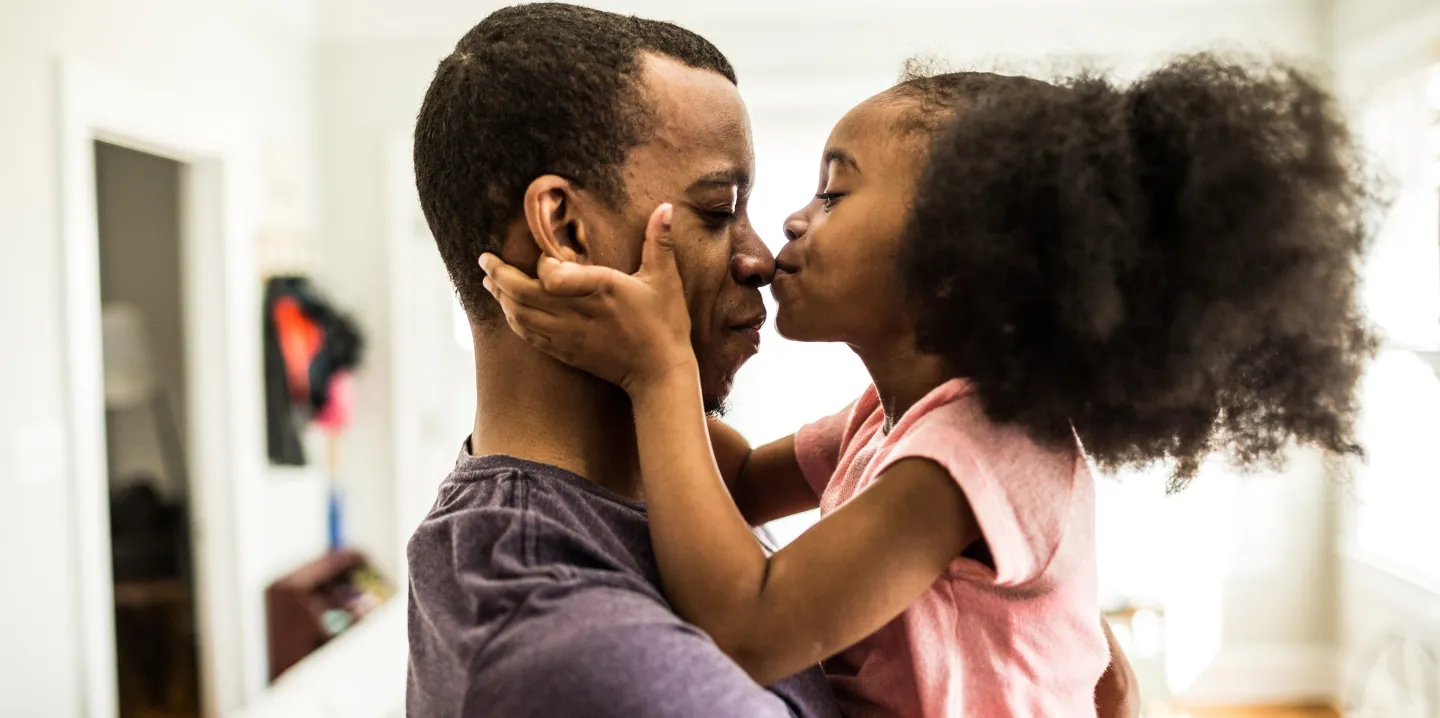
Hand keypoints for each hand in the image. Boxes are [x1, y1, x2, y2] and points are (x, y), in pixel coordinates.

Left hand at [480, 203, 696, 393]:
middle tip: (485, 259)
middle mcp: (578, 313)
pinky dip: (514, 321)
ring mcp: (569, 336)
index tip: (543, 256)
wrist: (660, 373)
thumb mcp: (665, 279)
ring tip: (489, 281)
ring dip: (501, 298)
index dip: (542, 264)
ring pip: (521, 316)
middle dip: (500, 276)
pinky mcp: (566, 353)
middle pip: (525, 294)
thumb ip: (659, 241)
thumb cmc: (665, 324)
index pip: (552, 275)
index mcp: (600, 289)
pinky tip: (508, 310)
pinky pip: (529, 337)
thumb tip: (666, 207)